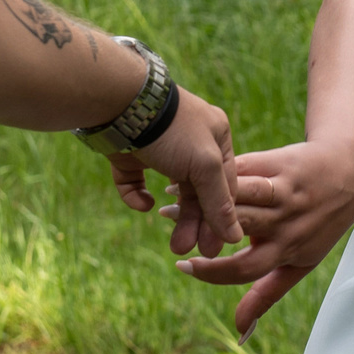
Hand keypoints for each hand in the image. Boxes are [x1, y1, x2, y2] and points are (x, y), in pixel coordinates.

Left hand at [109, 87, 242, 257]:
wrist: (119, 103)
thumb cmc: (171, 130)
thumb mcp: (204, 165)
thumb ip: (219, 201)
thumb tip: (235, 236)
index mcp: (216, 137)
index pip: (227, 183)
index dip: (223, 215)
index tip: (218, 246)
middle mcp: (191, 143)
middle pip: (198, 191)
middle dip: (196, 222)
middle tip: (192, 250)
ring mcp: (159, 148)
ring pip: (171, 191)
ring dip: (175, 217)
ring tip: (174, 246)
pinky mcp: (130, 154)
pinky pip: (136, 183)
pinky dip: (139, 197)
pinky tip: (143, 204)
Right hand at [173, 140, 353, 337]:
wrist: (350, 172)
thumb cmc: (319, 224)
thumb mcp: (300, 263)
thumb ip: (266, 294)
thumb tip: (239, 332)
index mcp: (288, 250)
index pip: (243, 269)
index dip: (211, 271)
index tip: (183, 266)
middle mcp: (287, 224)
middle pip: (236, 228)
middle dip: (199, 227)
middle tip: (169, 221)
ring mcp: (285, 193)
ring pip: (239, 197)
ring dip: (203, 197)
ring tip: (175, 197)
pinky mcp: (282, 164)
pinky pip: (246, 169)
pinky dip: (218, 173)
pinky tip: (195, 172)